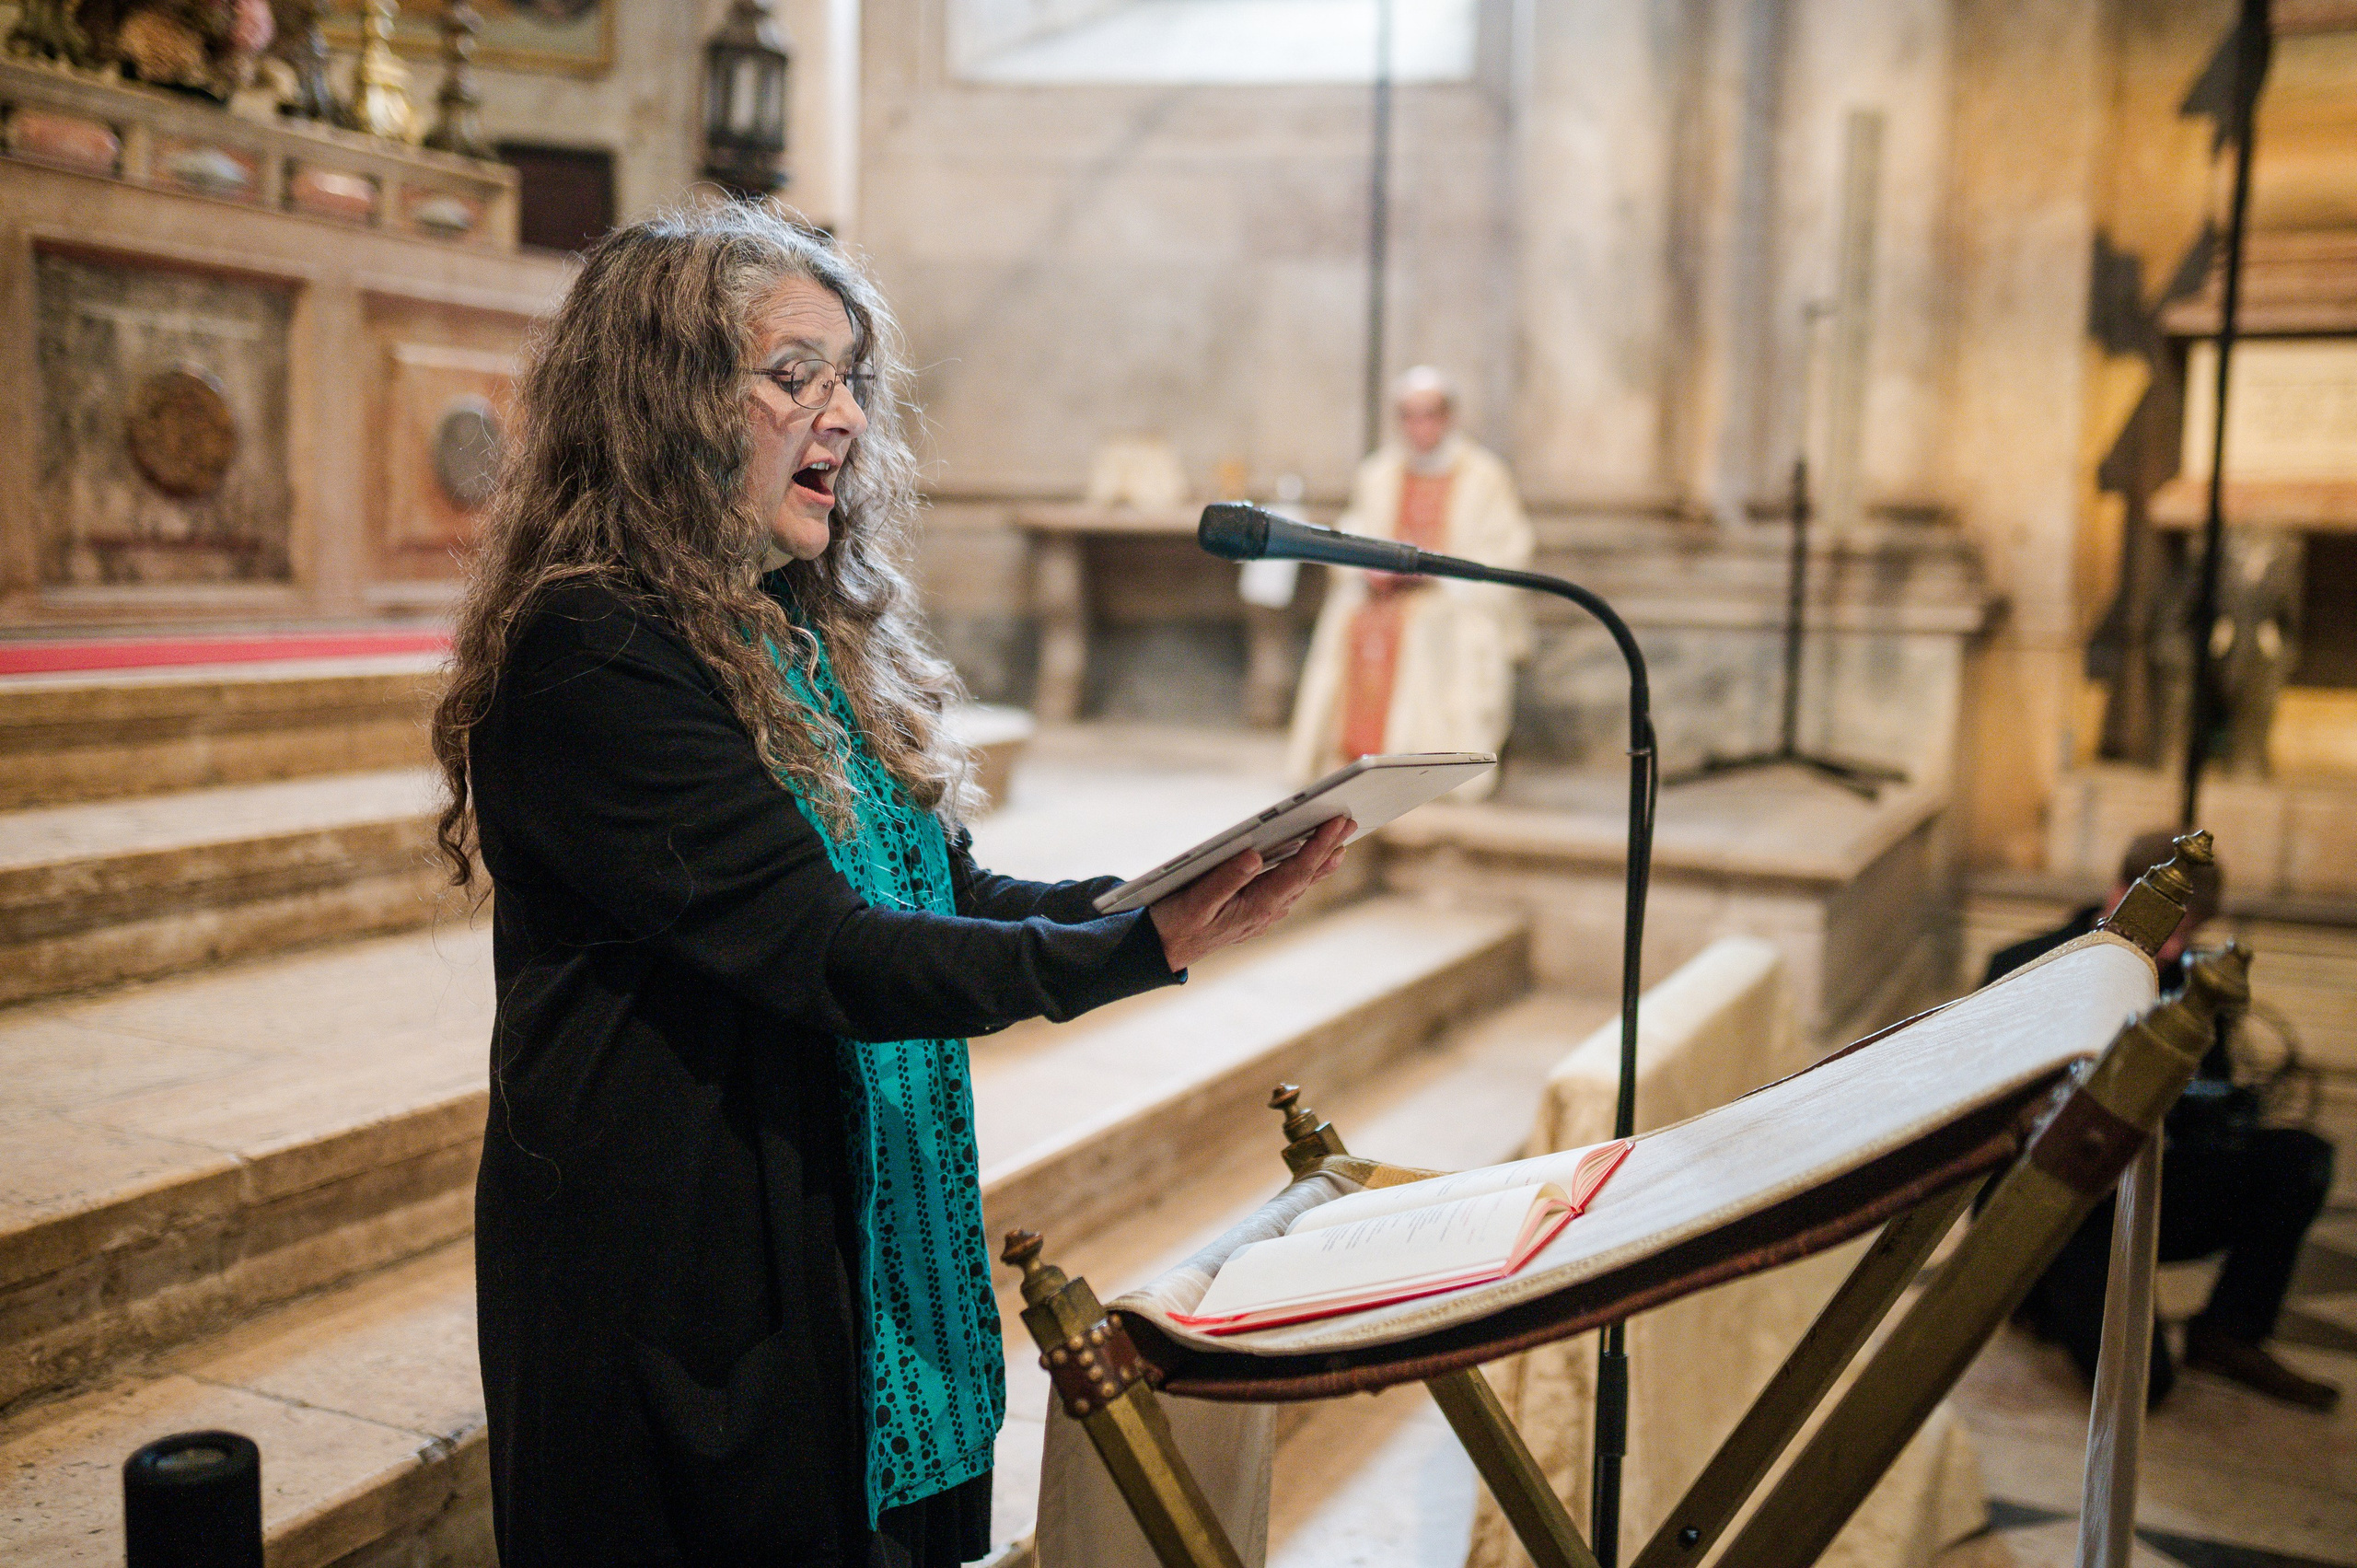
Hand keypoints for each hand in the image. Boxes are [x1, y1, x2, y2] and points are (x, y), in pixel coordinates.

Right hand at [1147, 816, 1352, 971]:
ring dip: (1320, 861)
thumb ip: (1225, 878)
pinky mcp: (1254, 911)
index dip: (1319, 845)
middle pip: (1306, 876)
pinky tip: (1309, 862)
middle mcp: (1266, 912)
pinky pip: (1287, 888)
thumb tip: (1253, 856)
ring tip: (1339, 840)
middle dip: (1328, 848)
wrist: (1162, 951)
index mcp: (1256, 906)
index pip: (1297, 871)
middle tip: (1350, 822)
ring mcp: (1262, 914)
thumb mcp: (1196, 900)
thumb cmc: (1176, 923)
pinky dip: (1303, 871)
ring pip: (1300, 884)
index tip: (1337, 822)